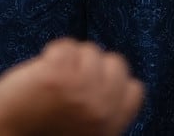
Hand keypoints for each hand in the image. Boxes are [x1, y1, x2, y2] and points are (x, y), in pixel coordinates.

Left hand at [0, 39, 145, 135]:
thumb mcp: (83, 133)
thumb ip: (98, 113)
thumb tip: (103, 86)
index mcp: (110, 126)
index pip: (134, 90)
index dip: (111, 83)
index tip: (91, 86)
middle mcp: (101, 109)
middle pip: (115, 63)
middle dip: (92, 67)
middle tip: (68, 79)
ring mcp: (81, 90)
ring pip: (90, 51)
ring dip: (71, 58)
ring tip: (50, 76)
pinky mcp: (56, 75)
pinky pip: (65, 46)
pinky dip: (51, 53)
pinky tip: (39, 71)